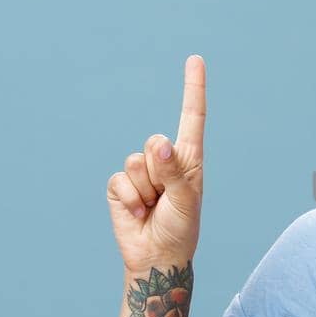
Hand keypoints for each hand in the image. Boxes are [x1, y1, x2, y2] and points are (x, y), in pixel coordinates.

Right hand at [106, 55, 206, 272]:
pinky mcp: (120, 187)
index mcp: (189, 158)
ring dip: (147, 189)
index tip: (195, 59)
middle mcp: (165, 160)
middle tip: (167, 198)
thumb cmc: (181, 228)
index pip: (192, 117)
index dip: (192, 88)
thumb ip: (175, 171)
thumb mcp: (187, 200)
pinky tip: (139, 212)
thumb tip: (159, 145)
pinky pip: (120, 180)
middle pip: (155, 142)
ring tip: (154, 207)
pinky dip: (130, 200)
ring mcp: (140, 173)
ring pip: (136, 162)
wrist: (157, 257)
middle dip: (161, 171)